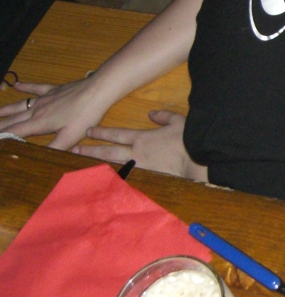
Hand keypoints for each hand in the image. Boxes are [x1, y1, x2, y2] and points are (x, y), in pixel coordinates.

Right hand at [0, 78, 112, 149]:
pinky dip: (25, 86)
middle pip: (14, 119)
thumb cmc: (85, 115)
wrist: (97, 91)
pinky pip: (36, 88)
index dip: (3, 136)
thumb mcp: (70, 137)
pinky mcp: (54, 90)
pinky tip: (16, 84)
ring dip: (6, 109)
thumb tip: (36, 158)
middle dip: (1, 125)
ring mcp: (45, 98)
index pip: (15, 132)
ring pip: (20, 104)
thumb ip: (53, 148)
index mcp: (40, 123)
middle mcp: (37, 110)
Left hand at [73, 110, 207, 180]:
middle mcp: (137, 153)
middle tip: (75, 150)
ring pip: (115, 166)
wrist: (197, 161)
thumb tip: (151, 113)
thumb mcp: (178, 121)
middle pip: (109, 151)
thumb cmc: (188, 139)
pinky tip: (106, 182)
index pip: (117, 134)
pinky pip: (128, 178)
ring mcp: (141, 168)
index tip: (88, 131)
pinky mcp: (148, 179)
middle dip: (91, 150)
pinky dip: (116, 179)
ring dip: (99, 165)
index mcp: (142, 137)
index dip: (102, 132)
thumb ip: (163, 116)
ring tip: (85, 166)